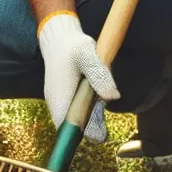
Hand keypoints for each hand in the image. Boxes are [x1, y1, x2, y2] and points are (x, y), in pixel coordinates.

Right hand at [38, 13, 118, 142]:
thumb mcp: (87, 56)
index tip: (101, 132)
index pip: (68, 131)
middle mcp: (58, 104)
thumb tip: (113, 97)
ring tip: (98, 96)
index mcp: (59, 99)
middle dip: (93, 124)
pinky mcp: (67, 97)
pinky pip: (78, 110)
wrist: (59, 37)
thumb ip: (99, 76)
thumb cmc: (72, 46)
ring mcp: (61, 101)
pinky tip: (95, 94)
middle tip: (102, 110)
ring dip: (93, 114)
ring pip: (78, 119)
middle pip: (75, 128)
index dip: (84, 135)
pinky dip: (90, 107)